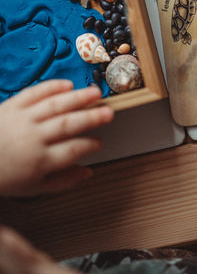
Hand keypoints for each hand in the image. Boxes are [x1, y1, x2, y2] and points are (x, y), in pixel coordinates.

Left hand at [0, 80, 112, 196]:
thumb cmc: (4, 176)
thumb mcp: (33, 189)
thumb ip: (63, 181)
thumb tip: (88, 172)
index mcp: (39, 161)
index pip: (72, 150)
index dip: (90, 145)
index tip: (100, 142)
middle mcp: (32, 138)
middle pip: (67, 124)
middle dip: (91, 117)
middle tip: (109, 112)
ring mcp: (21, 120)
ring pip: (55, 105)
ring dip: (78, 98)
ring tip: (96, 92)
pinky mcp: (11, 106)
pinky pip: (34, 93)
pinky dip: (51, 87)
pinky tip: (68, 84)